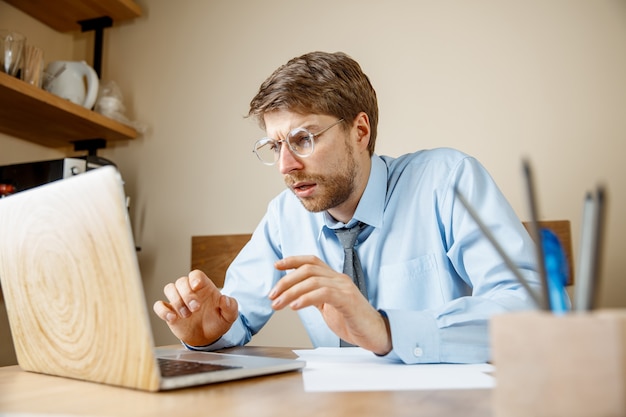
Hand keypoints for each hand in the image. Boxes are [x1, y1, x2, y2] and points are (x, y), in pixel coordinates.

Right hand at [153, 269, 238, 346]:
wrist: (208, 337)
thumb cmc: (217, 322)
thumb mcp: (229, 316)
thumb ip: (230, 307)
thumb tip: (225, 299)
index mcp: (204, 288)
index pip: (196, 274)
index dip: (194, 278)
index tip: (196, 286)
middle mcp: (189, 291)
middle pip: (181, 281)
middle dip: (186, 293)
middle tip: (195, 308)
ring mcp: (178, 300)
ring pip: (169, 288)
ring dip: (176, 300)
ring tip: (186, 315)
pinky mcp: (169, 311)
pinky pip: (159, 305)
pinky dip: (163, 311)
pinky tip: (172, 318)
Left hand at [269, 255, 391, 354]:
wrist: (375, 335)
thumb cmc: (352, 321)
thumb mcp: (328, 307)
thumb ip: (315, 296)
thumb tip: (295, 294)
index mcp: (334, 278)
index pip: (311, 261)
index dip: (292, 260)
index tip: (276, 266)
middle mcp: (339, 279)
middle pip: (308, 269)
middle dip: (285, 281)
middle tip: (272, 295)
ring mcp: (344, 288)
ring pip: (312, 280)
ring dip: (290, 292)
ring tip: (278, 304)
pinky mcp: (347, 300)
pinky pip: (323, 293)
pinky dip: (306, 298)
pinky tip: (295, 306)